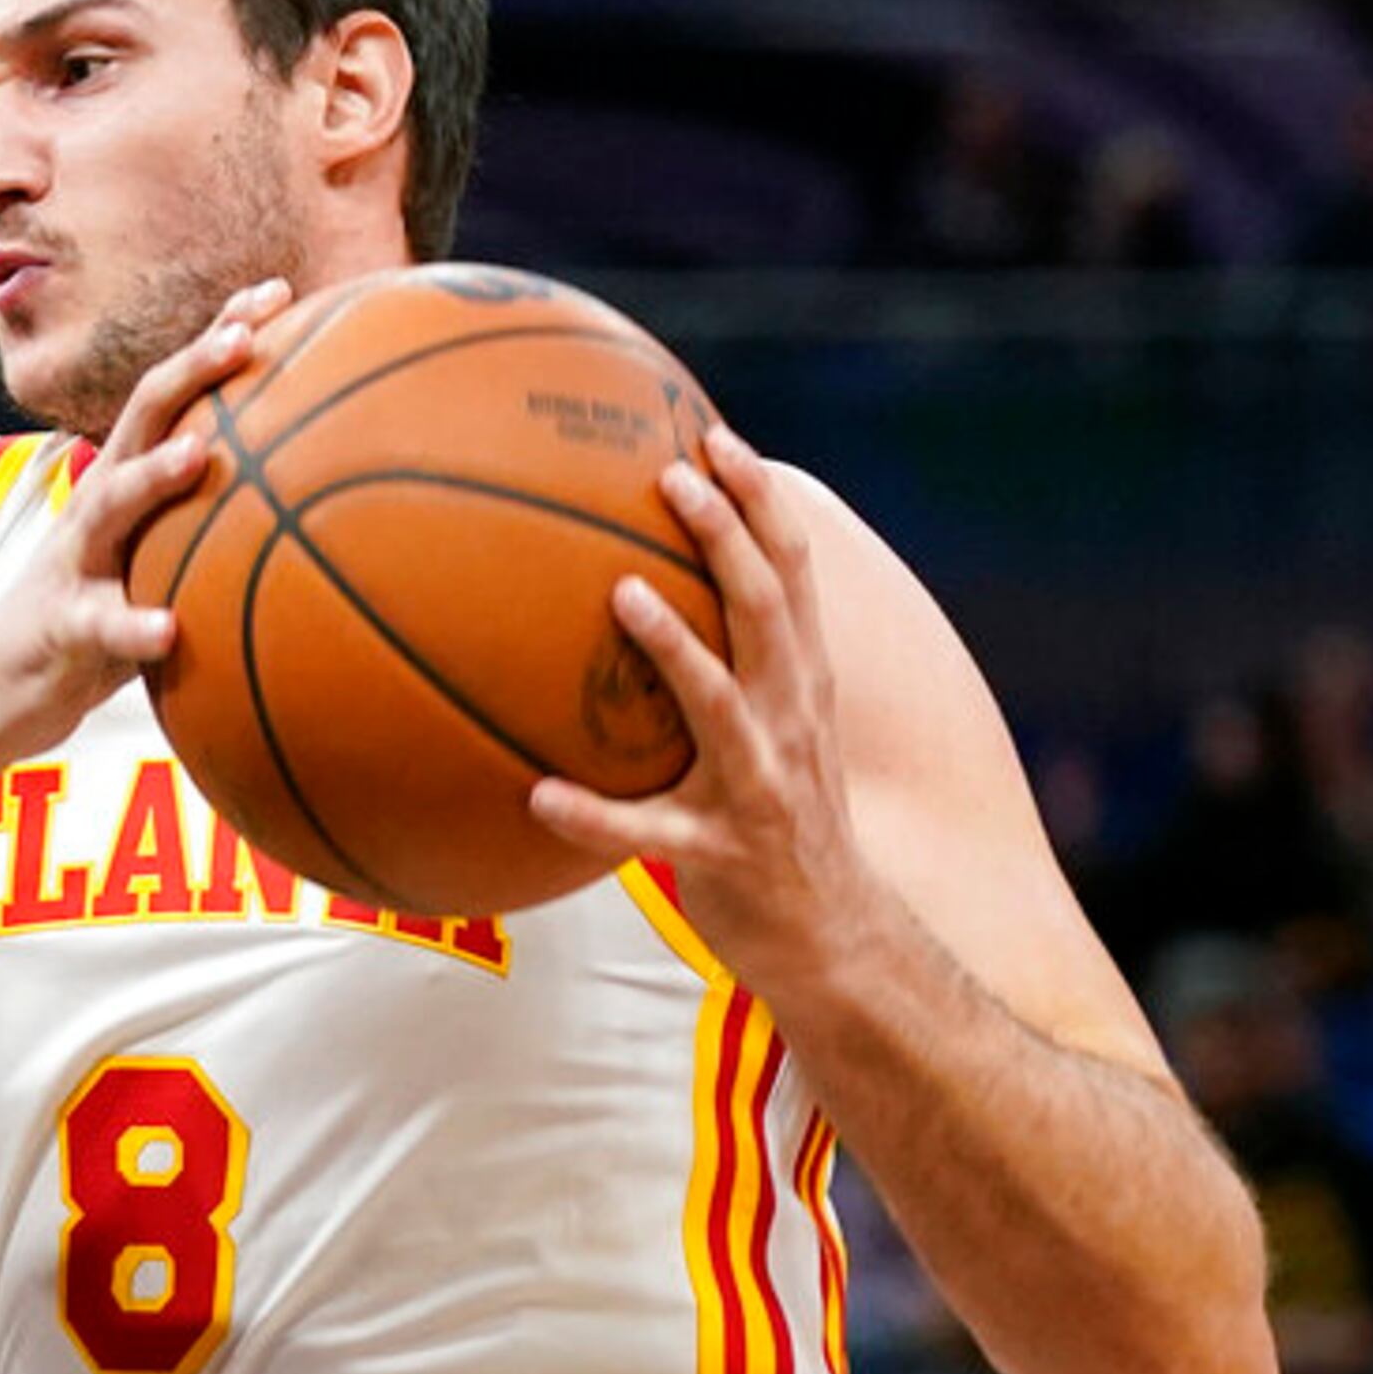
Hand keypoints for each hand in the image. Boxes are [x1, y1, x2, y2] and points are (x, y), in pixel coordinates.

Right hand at [0, 278, 291, 792]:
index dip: (219, 335)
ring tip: (203, 454)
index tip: (278, 291)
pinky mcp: (61, 630)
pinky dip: (133, 625)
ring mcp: (74, 564)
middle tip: (247, 334)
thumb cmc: (88, 623)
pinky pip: (100, 625)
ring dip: (153, 476)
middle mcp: (96, 506)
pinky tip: (170, 629)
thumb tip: (307, 503)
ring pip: (111, 506)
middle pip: (142, 419)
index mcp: (122, 481)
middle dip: (193, 370)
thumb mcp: (147, 560)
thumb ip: (204, 526)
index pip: (173, 392)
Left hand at [527, 429, 866, 998]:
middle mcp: (789, 721)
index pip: (792, 572)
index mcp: (800, 684)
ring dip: (674, 647)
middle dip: (725, 536)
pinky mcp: (718, 855)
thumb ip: (735, 662)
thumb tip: (648, 587)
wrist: (835, 935)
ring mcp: (757, 788)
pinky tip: (537, 795)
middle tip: (670, 474)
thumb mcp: (775, 728)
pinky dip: (594, 816)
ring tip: (620, 593)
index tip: (716, 437)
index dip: (761, 503)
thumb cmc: (781, 818)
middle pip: (766, 609)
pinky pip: (646, 835)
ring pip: (719, 706)